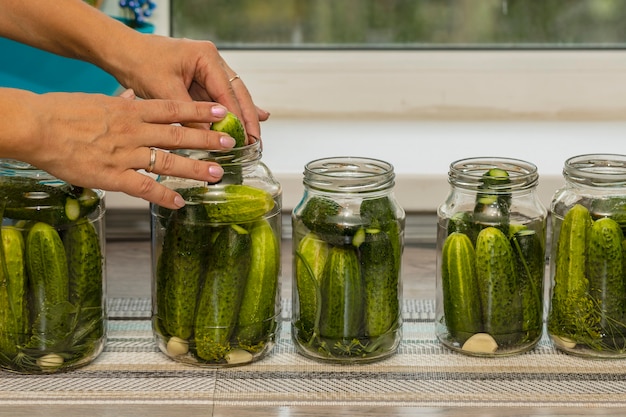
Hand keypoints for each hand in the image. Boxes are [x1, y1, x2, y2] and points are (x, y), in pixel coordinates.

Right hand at [12, 89, 236, 208]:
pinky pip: (144, 188)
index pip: (173, 109)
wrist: (36, 126)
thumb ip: (123, 103)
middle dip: (207, 139)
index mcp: (130, 110)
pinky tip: (180, 201)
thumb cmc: (63, 112)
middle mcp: (133, 131)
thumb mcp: (100, 100)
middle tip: (231, 143)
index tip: (220, 111)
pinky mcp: (112, 176)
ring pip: (168, 161)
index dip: (199, 111)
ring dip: (195, 168)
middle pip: (178, 135)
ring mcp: (125, 154)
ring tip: (217, 173)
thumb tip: (137, 97)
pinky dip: (164, 195)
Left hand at [113, 35, 269, 143]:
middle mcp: (212, 62)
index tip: (245, 137)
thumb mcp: (164, 90)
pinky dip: (232, 112)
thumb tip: (207, 137)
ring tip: (254, 137)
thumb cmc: (141, 63)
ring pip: (232, 97)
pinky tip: (250, 120)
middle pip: (237, 93)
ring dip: (242, 117)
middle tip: (255, 141)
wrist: (123, 53)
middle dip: (248, 118)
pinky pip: (220, 99)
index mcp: (206, 57)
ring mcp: (208, 71)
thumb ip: (188, 114)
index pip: (228, 92)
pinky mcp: (201, 81)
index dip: (239, 116)